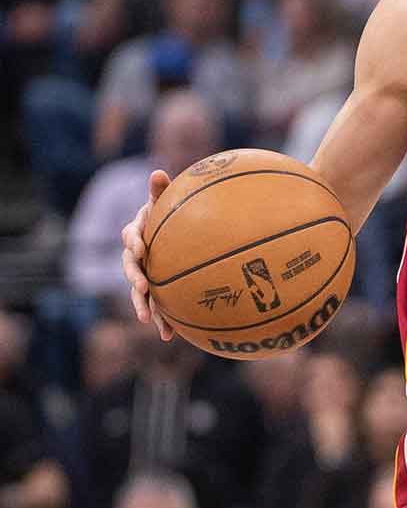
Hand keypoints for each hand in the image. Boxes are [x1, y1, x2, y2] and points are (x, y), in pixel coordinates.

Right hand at [121, 170, 173, 342]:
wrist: (174, 234)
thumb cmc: (169, 215)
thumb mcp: (165, 203)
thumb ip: (160, 191)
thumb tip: (157, 171)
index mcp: (137, 233)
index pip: (131, 236)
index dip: (134, 241)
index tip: (140, 247)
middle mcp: (135, 256)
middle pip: (130, 268)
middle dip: (135, 278)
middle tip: (143, 287)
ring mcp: (143, 274)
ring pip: (139, 291)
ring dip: (142, 305)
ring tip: (146, 319)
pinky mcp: (155, 291)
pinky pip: (157, 305)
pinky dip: (162, 320)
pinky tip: (170, 336)